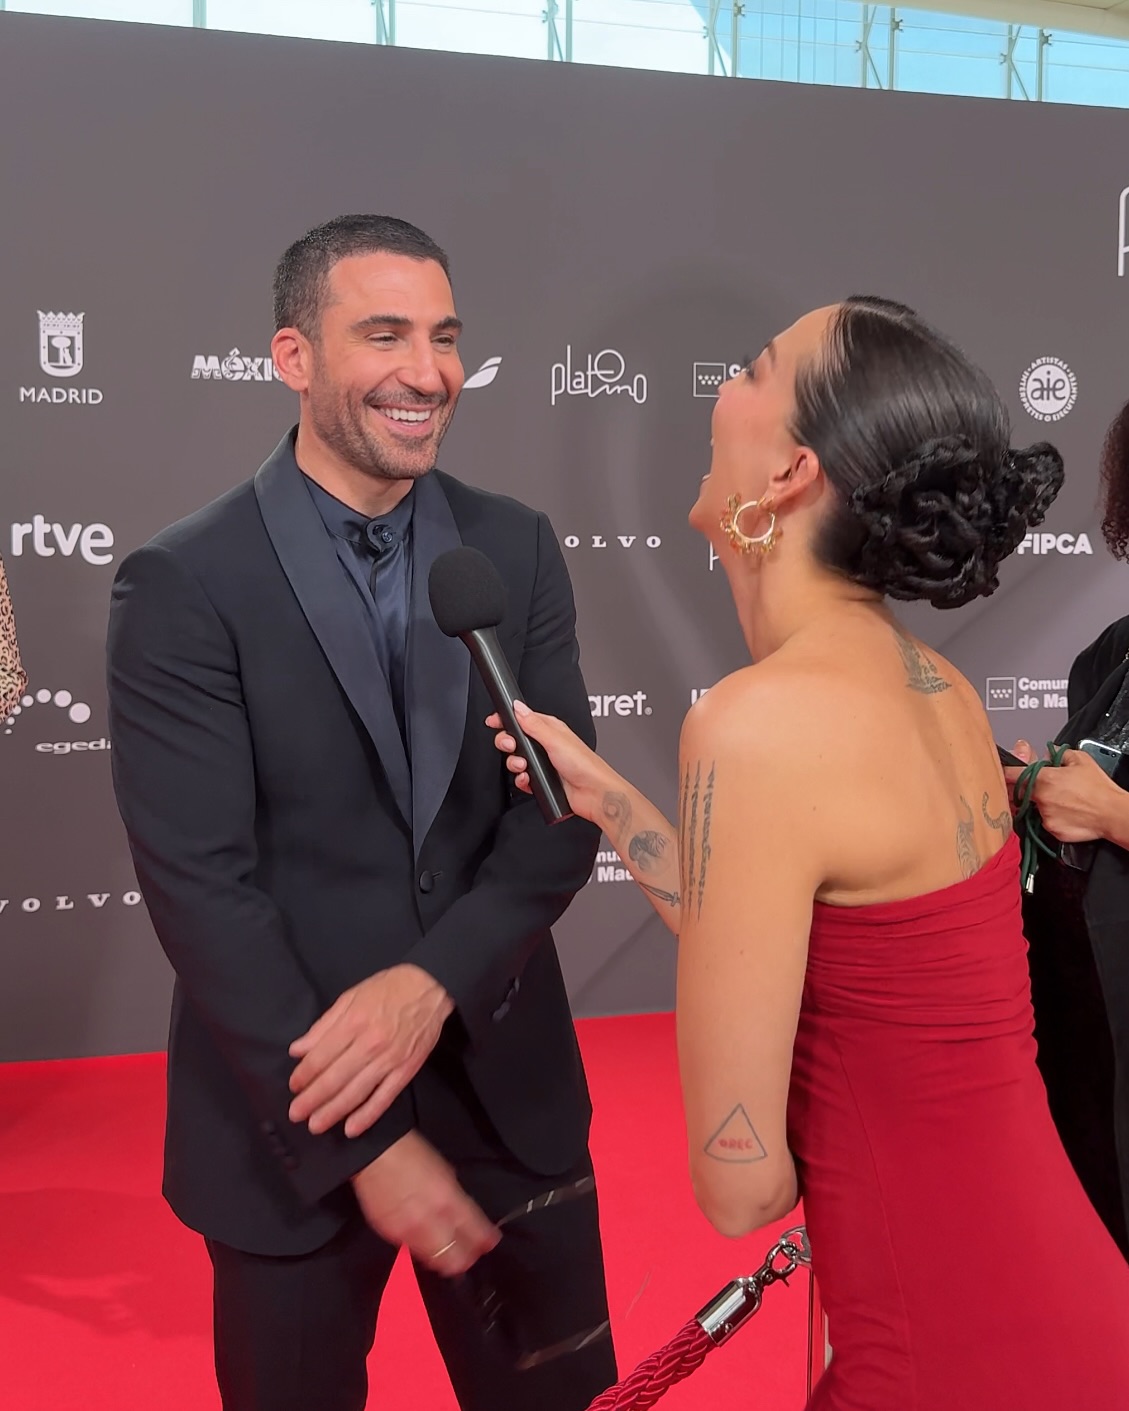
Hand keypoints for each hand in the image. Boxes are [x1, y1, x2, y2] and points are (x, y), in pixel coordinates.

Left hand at [289, 964, 453, 1137]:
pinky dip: (368, 1115)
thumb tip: (298, 1049)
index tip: (294, 1086)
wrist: (430, 988)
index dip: (304, 1075)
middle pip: (334, 1079)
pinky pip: (384, 1098)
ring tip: (315, 1126)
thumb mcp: (350, 997)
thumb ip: (324, 1025)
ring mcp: (389, 1060)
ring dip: (333, 1112)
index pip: (321, 1057)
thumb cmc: (387, 989)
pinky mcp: (406, 1070)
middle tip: (296, 1114)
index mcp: (353, 1023)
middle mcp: (369, 1044)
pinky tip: (351, 1129)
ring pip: (356, 1092)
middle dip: (312, 1100)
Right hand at [352, 1132, 499, 1276]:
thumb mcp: (445, 1171)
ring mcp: (409, 1232)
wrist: (375, 1154)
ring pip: (434, 1262)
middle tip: (471, 1254)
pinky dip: (424, 1252)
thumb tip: (464, 1216)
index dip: (486, 1240)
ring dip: (445, 1260)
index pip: (475, 1231)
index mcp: (448, 1200)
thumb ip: (456, 1198)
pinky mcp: (391, 1237)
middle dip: (466, 1259)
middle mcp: (430, 1221)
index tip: (491, 1242)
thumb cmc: (411, 1154)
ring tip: (450, 1256)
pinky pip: (413, 1253)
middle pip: (456, 1258)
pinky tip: (427, 1246)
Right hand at [486, 700, 615, 824]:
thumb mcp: (555, 739)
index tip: (494, 721)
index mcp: (550, 729)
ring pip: (516, 760)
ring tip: (524, 766)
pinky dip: (521, 780)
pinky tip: (527, 779)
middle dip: (507, 743)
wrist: (593, 794)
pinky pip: (522, 779)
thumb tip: (517, 707)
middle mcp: (546, 745)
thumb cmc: (584, 765)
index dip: (507, 719)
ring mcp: (543, 763)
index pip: (522, 719)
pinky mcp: (542, 780)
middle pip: (515, 739)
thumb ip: (533, 724)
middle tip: (510, 746)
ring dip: (515, 764)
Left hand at [1005, 747, 1122, 843]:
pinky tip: (1067, 813)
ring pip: (1034, 808)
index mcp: (1044, 779)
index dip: (1006, 772)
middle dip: (1027, 789)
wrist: (1112, 814)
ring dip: (1042, 804)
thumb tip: (1047, 755)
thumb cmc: (1098, 788)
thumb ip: (1058, 754)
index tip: (1003, 773)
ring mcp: (1044, 816)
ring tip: (1064, 801)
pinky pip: (1046, 822)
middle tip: (1047, 788)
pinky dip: (1052, 818)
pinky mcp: (1052, 830)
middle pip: (1021, 793)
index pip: (1012, 774)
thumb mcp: (1080, 759)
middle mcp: (1040, 798)